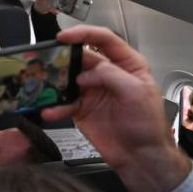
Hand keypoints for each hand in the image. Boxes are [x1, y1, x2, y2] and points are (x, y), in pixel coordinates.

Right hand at [41, 25, 192, 191]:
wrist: (141, 157)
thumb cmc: (148, 125)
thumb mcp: (136, 92)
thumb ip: (111, 74)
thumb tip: (85, 72)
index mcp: (126, 64)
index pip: (104, 39)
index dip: (84, 34)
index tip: (64, 37)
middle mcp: (108, 74)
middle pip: (81, 57)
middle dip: (64, 58)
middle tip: (48, 60)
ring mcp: (92, 91)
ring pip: (68, 78)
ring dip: (55, 82)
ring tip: (44, 86)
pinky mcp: (81, 109)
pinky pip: (63, 103)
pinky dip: (55, 106)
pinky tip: (50, 111)